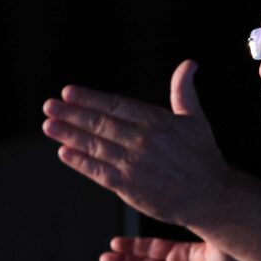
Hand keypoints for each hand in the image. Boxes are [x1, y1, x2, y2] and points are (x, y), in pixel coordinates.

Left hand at [42, 60, 228, 223]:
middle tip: (49, 105)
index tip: (69, 93)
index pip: (116, 106)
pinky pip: (99, 172)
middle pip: (100, 124)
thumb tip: (189, 64)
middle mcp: (143, 141)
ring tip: (50, 125)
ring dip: (69, 135)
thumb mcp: (196, 118)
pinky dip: (81, 162)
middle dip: (71, 114)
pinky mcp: (130, 187)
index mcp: (157, 121)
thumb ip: (184, 90)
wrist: (211, 196)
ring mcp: (134, 165)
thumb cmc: (203, 156)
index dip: (90, 99)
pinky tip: (64, 152)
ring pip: (96, 146)